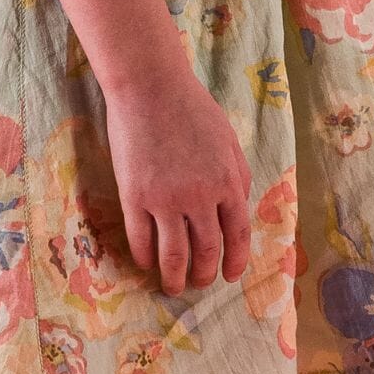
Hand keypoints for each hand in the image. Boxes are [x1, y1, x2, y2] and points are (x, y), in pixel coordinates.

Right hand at [104, 64, 252, 297]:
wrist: (150, 87)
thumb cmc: (191, 108)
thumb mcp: (228, 140)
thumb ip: (237, 175)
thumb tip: (239, 205)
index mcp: (227, 183)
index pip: (236, 235)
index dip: (235, 261)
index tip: (229, 277)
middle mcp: (199, 197)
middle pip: (205, 250)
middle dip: (203, 273)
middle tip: (198, 284)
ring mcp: (165, 199)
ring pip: (172, 254)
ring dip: (174, 276)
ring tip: (172, 286)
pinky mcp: (134, 196)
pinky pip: (140, 238)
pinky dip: (144, 257)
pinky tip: (145, 263)